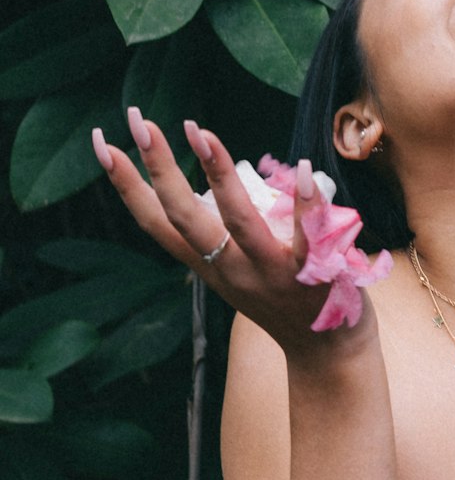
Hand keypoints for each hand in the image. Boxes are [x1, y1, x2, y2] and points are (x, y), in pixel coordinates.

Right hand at [92, 108, 374, 360]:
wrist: (326, 357)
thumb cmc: (283, 303)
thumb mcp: (239, 272)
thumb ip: (225, 234)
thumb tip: (215, 179)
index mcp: (209, 265)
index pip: (155, 222)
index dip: (126, 184)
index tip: (102, 144)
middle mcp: (231, 269)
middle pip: (182, 216)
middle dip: (158, 167)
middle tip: (140, 121)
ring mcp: (270, 272)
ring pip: (237, 222)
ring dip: (217, 175)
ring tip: (202, 132)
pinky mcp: (313, 274)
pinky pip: (308, 235)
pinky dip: (305, 201)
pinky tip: (303, 166)